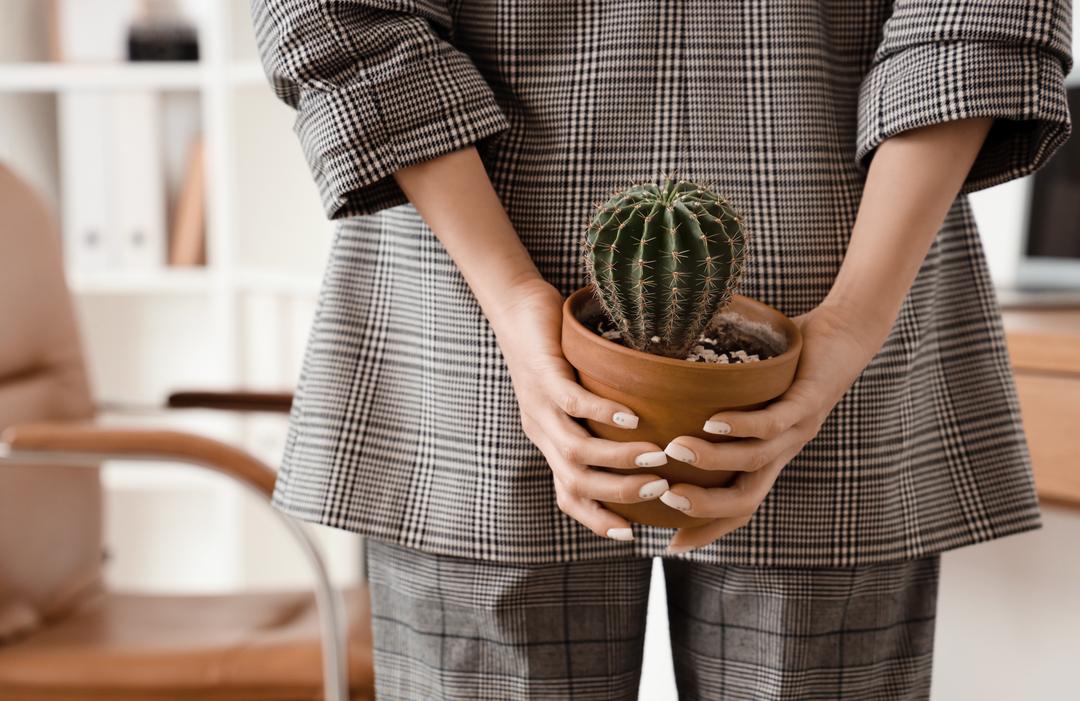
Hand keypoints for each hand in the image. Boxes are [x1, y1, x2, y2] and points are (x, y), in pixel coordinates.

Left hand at [492, 278, 671, 541]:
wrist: (515, 309)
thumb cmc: (554, 350)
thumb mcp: (574, 394)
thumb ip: (599, 421)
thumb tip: (647, 436)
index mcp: (549, 443)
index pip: (568, 496)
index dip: (596, 520)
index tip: (630, 535)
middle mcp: (542, 431)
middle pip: (577, 481)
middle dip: (619, 493)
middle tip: (660, 489)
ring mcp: (540, 405)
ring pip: (576, 449)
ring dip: (618, 458)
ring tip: (655, 456)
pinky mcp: (543, 374)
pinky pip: (571, 402)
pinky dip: (603, 413)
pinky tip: (632, 414)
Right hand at [658, 301, 884, 552]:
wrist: (850, 333)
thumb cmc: (792, 360)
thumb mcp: (748, 391)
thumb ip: (713, 402)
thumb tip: (661, 399)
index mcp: (769, 457)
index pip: (738, 507)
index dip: (708, 530)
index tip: (671, 546)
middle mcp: (784, 451)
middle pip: (746, 499)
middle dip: (704, 507)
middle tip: (665, 497)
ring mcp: (798, 429)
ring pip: (754, 461)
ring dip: (711, 461)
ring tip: (674, 451)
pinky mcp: (809, 401)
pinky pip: (773, 421)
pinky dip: (741, 425)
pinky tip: (712, 421)